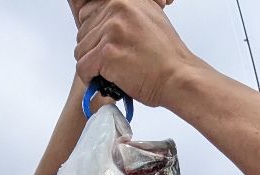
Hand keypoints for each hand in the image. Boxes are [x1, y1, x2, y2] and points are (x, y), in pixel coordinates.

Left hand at [75, 0, 192, 109]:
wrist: (178, 76)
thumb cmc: (165, 56)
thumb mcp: (148, 18)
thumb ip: (125, 15)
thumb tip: (106, 20)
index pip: (88, 12)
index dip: (94, 33)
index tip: (104, 46)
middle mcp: (116, 8)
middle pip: (82, 32)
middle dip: (93, 51)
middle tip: (110, 63)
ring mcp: (111, 30)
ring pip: (81, 50)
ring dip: (92, 66)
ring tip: (111, 73)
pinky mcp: (107, 53)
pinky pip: (83, 67)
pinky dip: (90, 79)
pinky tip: (105, 81)